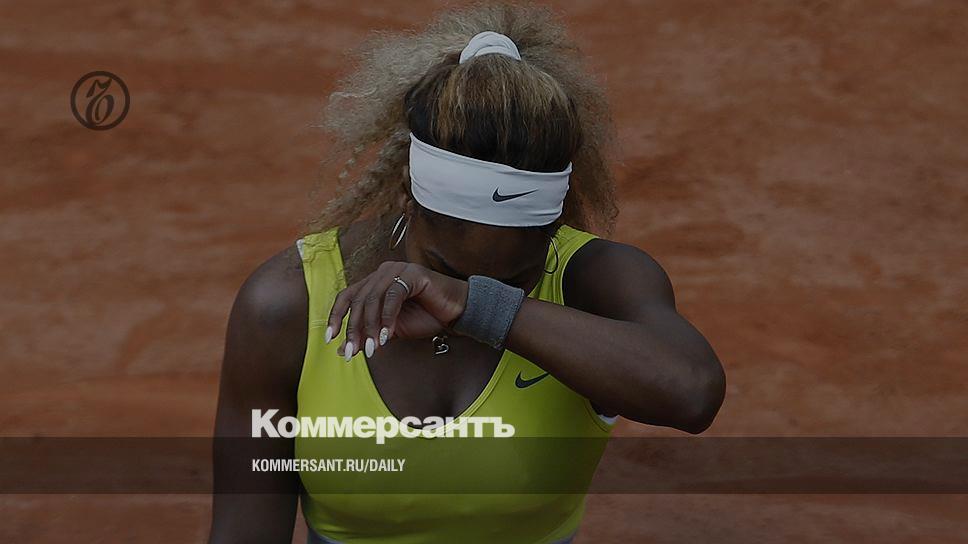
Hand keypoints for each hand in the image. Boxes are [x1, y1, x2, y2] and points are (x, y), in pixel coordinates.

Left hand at [326, 261, 468, 360]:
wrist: (455, 313)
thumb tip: (342, 351)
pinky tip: (389, 336)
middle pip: (358, 300)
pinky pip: (392, 296)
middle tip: (352, 351)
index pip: (347, 296)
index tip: (331, 339)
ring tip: (373, 348)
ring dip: (370, 327)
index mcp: (375, 282)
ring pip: (373, 298)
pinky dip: (388, 318)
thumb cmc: (426, 318)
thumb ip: (368, 336)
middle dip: (354, 329)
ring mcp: (397, 270)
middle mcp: (382, 273)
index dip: (336, 317)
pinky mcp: (412, 274)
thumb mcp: (390, 331)